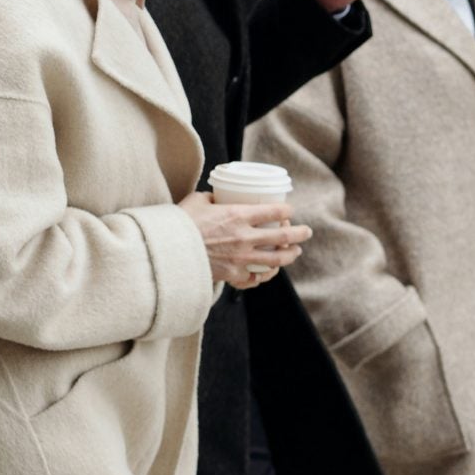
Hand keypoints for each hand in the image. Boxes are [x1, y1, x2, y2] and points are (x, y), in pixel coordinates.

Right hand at [178, 193, 309, 288]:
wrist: (169, 253)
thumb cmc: (179, 224)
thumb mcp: (196, 201)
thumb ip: (210, 199)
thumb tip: (215, 198)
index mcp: (238, 215)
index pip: (273, 210)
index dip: (286, 209)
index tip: (289, 209)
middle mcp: (245, 237)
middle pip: (283, 235)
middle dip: (299, 233)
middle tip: (306, 232)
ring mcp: (242, 258)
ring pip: (276, 259)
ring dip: (290, 255)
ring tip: (295, 252)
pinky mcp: (234, 274)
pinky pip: (257, 277)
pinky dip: (265, 274)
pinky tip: (269, 271)